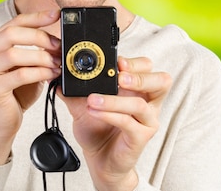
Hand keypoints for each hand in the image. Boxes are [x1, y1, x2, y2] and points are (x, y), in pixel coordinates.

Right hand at [0, 10, 60, 163]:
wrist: (0, 124)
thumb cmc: (14, 94)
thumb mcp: (25, 66)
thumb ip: (34, 51)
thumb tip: (59, 38)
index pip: (13, 23)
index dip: (36, 17)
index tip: (56, 15)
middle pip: (11, 33)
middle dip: (39, 36)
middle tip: (58, 45)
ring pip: (14, 53)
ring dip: (41, 57)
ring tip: (57, 63)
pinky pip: (19, 74)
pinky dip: (39, 72)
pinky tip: (51, 75)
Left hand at [60, 56, 171, 190]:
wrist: (99, 160)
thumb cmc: (97, 130)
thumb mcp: (83, 104)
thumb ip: (75, 89)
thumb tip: (59, 75)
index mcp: (137, 89)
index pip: (147, 68)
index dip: (135, 62)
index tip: (117, 61)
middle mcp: (148, 103)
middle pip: (161, 81)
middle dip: (140, 77)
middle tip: (119, 77)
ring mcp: (147, 121)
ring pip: (140, 105)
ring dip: (115, 100)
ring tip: (92, 99)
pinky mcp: (140, 137)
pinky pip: (129, 123)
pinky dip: (110, 115)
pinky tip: (94, 111)